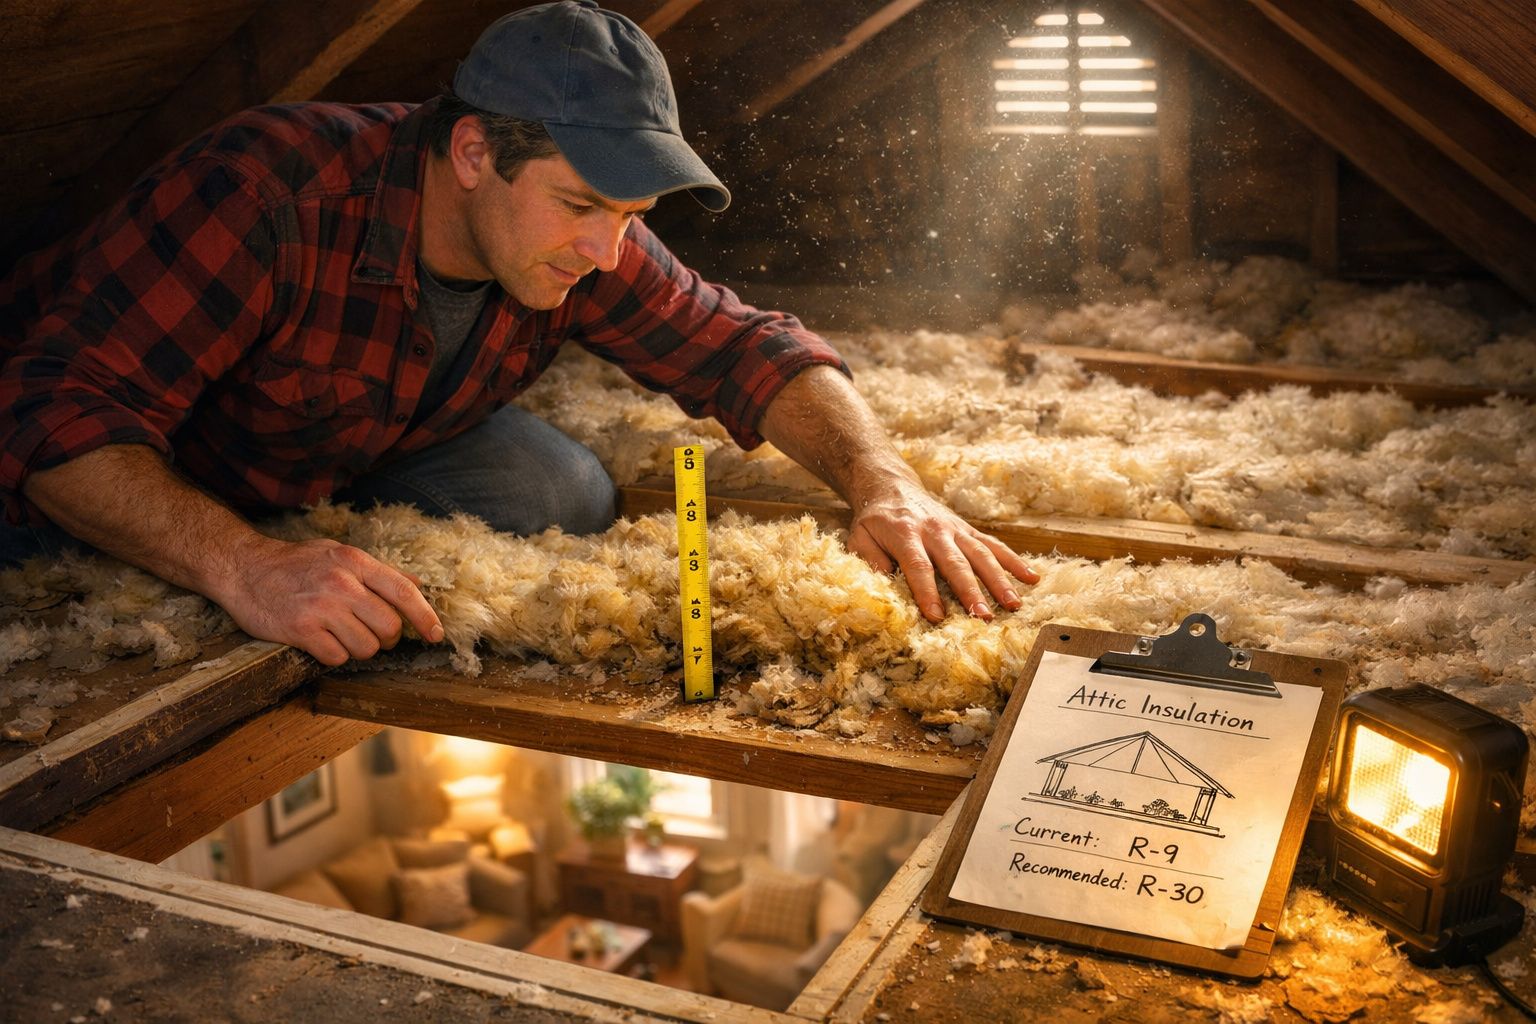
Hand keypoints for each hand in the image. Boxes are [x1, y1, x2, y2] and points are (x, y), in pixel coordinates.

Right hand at [213, 535, 444, 665]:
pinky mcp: (300, 630)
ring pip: (366, 647)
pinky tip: (321, 642)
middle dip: (386, 639)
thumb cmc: (295, 563)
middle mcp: (342, 584)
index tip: (436, 635)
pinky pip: (336, 658)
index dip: (426, 617)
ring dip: (358, 648)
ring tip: (341, 635)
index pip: (404, 593)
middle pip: (389, 627)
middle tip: (372, 634)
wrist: (242, 568)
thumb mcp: (339, 554)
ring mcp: (321, 608)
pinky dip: (334, 656)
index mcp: (355, 562)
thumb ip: (378, 571)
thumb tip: (417, 586)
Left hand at [847, 485, 1038, 623]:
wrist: (891, 487)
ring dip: (999, 580)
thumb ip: (871, 562)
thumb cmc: (875, 521)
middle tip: (984, 616)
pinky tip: (1031, 578)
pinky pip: (993, 545)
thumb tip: (885, 588)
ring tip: (1014, 604)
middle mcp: (934, 530)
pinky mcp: (968, 529)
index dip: (927, 592)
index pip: (918, 566)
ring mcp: (955, 529)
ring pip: (980, 555)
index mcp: (905, 534)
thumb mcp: (860, 538)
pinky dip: (1013, 560)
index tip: (937, 616)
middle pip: (956, 563)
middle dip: (971, 591)